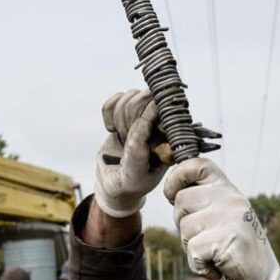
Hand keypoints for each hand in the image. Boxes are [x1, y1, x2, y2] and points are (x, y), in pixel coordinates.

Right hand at [94, 89, 171, 217]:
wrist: (115, 184)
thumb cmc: (131, 182)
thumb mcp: (134, 170)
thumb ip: (138, 145)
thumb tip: (146, 115)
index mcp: (172, 134)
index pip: (164, 107)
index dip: (145, 114)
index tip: (132, 133)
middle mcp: (161, 121)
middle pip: (145, 96)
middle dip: (128, 117)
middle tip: (125, 136)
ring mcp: (144, 114)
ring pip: (130, 96)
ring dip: (119, 118)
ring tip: (121, 137)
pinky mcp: (127, 112)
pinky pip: (115, 98)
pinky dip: (108, 114)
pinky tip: (112, 130)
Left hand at [163, 158, 279, 279]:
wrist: (262, 278)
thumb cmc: (234, 246)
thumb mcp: (222, 215)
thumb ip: (204, 200)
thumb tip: (172, 190)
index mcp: (228, 189)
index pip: (198, 165)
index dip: (177, 176)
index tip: (171, 194)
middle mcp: (231, 198)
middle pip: (181, 200)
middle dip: (182, 224)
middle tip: (204, 238)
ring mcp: (230, 218)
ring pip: (184, 228)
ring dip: (191, 247)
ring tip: (213, 252)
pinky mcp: (227, 239)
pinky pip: (193, 251)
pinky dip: (199, 265)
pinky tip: (216, 265)